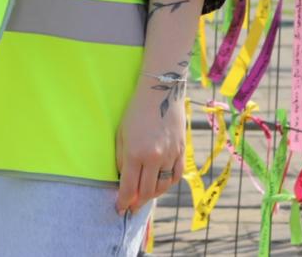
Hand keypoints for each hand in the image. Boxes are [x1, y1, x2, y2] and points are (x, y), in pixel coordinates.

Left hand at [114, 72, 186, 215]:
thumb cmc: (135, 112)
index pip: (130, 187)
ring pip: (162, 186)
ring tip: (144, 198)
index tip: (120, 208)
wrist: (161, 94)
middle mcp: (154, 158)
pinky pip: (175, 176)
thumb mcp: (121, 135)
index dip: (124, 201)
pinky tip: (160, 186)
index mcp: (136, 153)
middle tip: (131, 208)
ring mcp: (170, 156)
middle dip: (137, 203)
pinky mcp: (181, 152)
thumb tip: (124, 179)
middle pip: (147, 191)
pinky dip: (167, 184)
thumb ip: (122, 159)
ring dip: (152, 195)